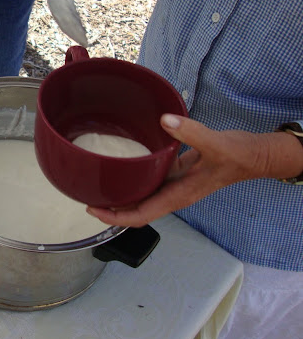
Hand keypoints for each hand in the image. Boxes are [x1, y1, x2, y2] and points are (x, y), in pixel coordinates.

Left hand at [86, 114, 302, 226]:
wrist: (253, 154)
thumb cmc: (238, 156)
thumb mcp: (215, 144)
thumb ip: (190, 133)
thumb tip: (165, 121)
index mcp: (178, 195)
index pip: (141, 215)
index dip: (116, 217)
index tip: (94, 210)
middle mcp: (173, 194)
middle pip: (136, 209)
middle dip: (111, 208)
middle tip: (86, 196)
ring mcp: (174, 184)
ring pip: (141, 195)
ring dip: (120, 194)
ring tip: (97, 184)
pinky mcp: (175, 172)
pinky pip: (150, 180)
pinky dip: (134, 178)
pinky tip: (122, 167)